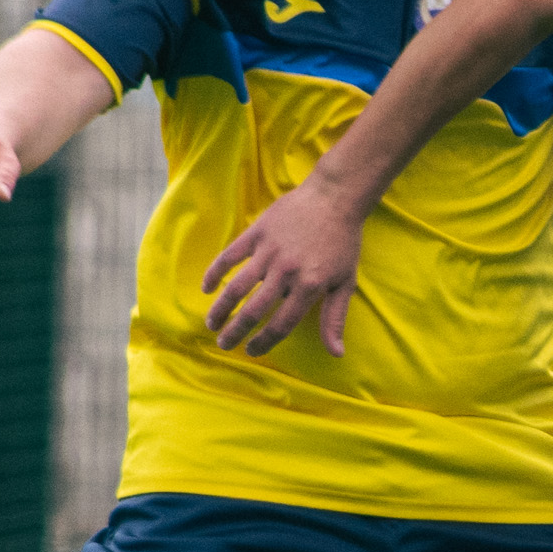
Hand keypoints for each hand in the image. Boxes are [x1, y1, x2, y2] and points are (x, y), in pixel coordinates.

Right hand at [202, 172, 364, 357]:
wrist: (334, 197)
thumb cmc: (342, 242)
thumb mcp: (345, 282)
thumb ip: (335, 318)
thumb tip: (336, 353)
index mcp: (309, 287)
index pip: (281, 324)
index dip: (264, 342)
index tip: (253, 351)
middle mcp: (286, 272)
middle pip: (254, 311)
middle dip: (236, 332)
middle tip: (225, 345)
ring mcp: (269, 252)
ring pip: (236, 287)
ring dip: (221, 309)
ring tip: (212, 324)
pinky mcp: (257, 233)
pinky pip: (229, 256)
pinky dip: (215, 272)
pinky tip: (207, 288)